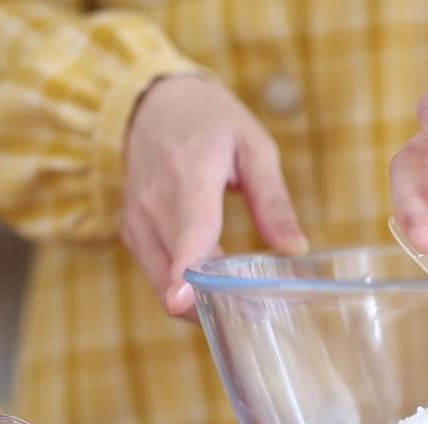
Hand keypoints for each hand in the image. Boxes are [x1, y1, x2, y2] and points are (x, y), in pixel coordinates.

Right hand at [123, 75, 306, 316]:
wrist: (148, 103)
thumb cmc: (208, 120)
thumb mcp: (253, 146)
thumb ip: (273, 200)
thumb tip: (295, 248)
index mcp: (190, 178)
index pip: (189, 231)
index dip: (185, 271)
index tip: (182, 302)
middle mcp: (155, 205)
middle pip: (175, 272)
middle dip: (213, 302)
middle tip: (260, 315)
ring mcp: (138, 221)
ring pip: (161, 283)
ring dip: (197, 303)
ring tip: (241, 308)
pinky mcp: (132, 233)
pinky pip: (155, 274)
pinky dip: (182, 290)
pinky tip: (213, 291)